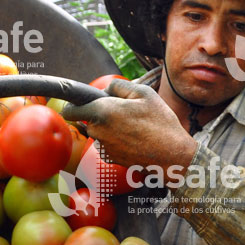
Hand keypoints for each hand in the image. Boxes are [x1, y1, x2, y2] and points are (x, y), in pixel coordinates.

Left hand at [62, 79, 196, 182]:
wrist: (172, 156)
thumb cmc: (160, 123)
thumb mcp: (144, 93)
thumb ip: (119, 86)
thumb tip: (106, 91)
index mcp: (103, 111)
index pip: (72, 110)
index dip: (72, 106)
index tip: (75, 105)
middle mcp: (99, 131)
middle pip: (90, 120)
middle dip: (102, 115)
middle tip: (125, 113)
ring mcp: (104, 147)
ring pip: (101, 132)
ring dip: (111, 128)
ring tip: (135, 127)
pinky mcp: (111, 158)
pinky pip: (109, 144)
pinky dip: (118, 141)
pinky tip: (136, 140)